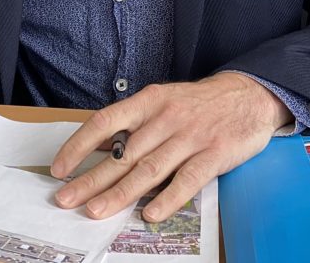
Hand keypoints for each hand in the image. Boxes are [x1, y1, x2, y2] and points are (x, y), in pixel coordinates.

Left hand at [50, 72, 290, 221]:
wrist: (249, 95)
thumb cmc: (198, 103)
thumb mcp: (162, 101)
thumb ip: (134, 124)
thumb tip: (98, 149)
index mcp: (149, 102)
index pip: (105, 122)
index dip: (79, 145)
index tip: (60, 168)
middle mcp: (166, 118)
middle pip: (123, 153)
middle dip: (91, 179)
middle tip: (66, 199)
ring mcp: (191, 137)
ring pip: (149, 169)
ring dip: (120, 193)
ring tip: (96, 211)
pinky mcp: (214, 155)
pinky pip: (187, 180)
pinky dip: (167, 198)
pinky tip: (150, 214)